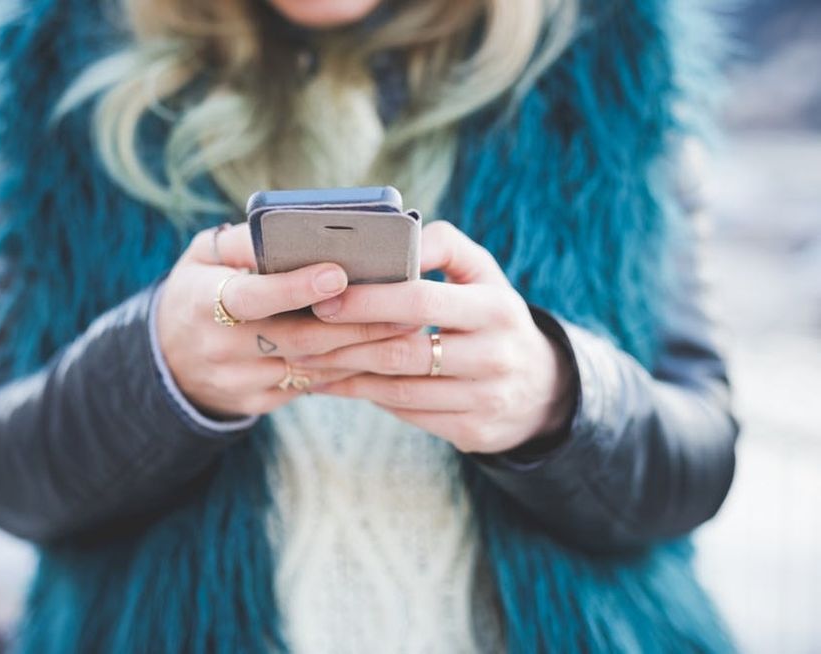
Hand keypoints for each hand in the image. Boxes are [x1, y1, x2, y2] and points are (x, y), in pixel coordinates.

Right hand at [155, 223, 420, 418]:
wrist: (168, 359)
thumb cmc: (199, 289)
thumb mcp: (204, 256)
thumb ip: (245, 241)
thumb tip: (299, 225)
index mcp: (201, 302)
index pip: (252, 297)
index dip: (295, 287)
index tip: (340, 273)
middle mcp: (219, 348)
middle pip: (298, 339)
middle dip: (356, 323)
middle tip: (406, 305)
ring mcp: (239, 382)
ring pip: (312, 369)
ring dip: (363, 350)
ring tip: (407, 329)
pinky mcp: (256, 403)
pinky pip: (311, 387)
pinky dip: (347, 369)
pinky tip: (380, 353)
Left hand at [296, 221, 576, 453]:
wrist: (539, 387)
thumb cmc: (492, 316)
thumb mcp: (483, 274)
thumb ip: (443, 246)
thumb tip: (398, 235)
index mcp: (496, 307)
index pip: (422, 302)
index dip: (369, 301)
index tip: (325, 299)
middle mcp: (496, 355)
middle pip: (404, 351)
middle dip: (344, 343)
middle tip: (299, 335)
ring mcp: (486, 397)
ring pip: (399, 389)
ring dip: (346, 374)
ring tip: (306, 359)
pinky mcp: (473, 430)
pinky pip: (407, 414)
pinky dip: (366, 397)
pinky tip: (335, 383)